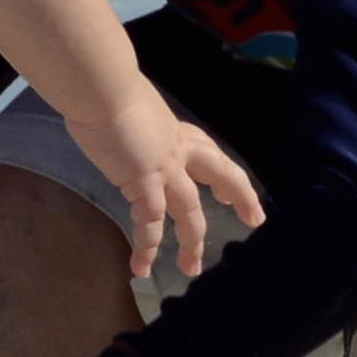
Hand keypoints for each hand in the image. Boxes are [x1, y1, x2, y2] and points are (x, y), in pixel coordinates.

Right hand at [56, 89, 258, 285]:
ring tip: (191, 269)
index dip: (222, 174)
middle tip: (255, 220)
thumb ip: (133, 126)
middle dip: (240, 196)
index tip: (229, 194)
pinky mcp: (145, 182)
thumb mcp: (130, 108)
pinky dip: (146, 247)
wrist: (101, 88)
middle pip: (221, 174)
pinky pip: (150, 223)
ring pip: (191, 213)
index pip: (208, 154)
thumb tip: (116, 128)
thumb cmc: (106, 88)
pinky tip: (140, 268)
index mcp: (175, 132)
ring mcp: (166, 168)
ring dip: (192, 243)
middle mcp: (178, 151)